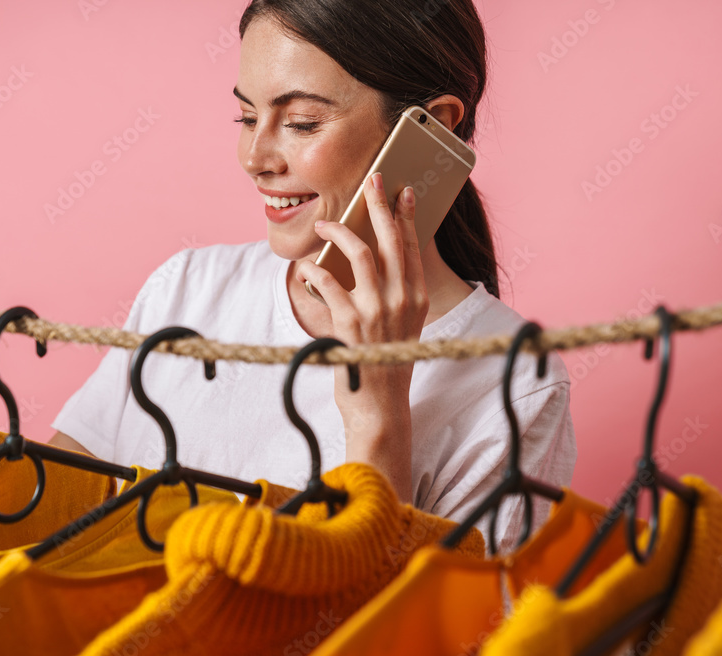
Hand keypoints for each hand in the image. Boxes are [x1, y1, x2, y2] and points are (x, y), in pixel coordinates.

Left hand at [294, 173, 428, 498]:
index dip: (406, 217)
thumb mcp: (402, 328)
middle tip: (372, 182)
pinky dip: (314, 272)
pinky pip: (329, 285)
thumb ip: (394, 297)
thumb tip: (373, 263)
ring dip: (341, 233)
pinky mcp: (351, 325)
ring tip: (326, 224)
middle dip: (380, 207)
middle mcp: (402, 301)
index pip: (413, 248)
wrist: (381, 407)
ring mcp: (377, 312)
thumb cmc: (387, 364)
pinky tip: (305, 266)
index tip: (403, 191)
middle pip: (391, 241)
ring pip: (361, 255)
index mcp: (417, 299)